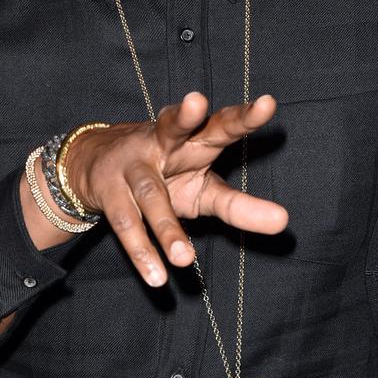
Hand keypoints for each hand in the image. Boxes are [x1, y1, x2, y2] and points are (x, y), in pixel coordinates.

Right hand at [66, 92, 286, 286]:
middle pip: (174, 126)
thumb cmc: (165, 176)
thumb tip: (284, 222)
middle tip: (196, 101)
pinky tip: (157, 276)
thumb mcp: (204, 190)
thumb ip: (239, 205)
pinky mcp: (110, 194)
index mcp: (194, 140)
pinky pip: (126, 224)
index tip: (268, 104)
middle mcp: (162, 143)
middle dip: (185, 115)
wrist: (93, 168)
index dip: (245, 117)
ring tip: (185, 259)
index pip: (222, 126)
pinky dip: (142, 251)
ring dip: (166, 226)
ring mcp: (133, 166)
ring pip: (150, 193)